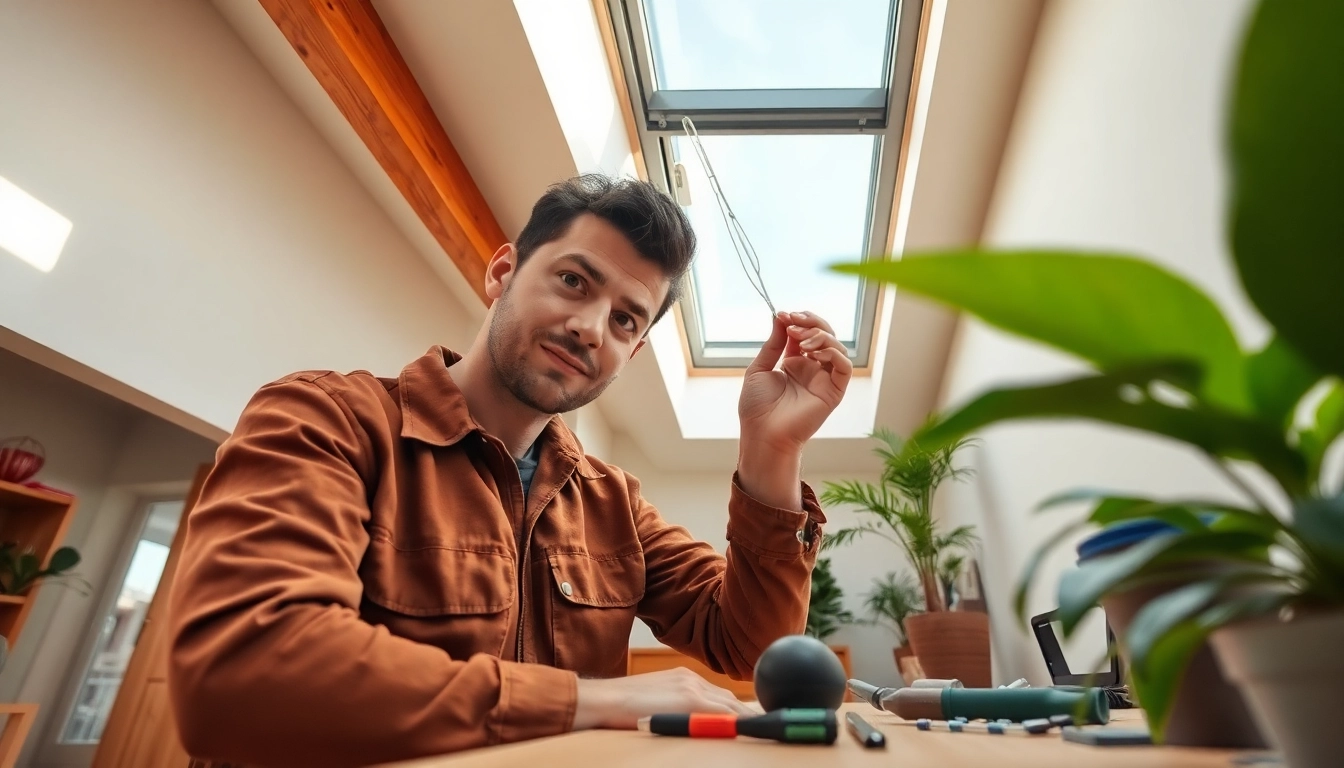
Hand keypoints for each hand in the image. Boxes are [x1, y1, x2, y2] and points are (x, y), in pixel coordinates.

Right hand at [572, 668, 756, 729]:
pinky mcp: (690, 699)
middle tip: (767, 728)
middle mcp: (691, 679)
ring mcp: (692, 687)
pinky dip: (739, 721)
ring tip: (766, 730)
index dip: (737, 711)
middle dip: (747, 715)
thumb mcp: (655, 702)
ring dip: (746, 719)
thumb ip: (677, 707)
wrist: (603, 700)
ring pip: (730, 705)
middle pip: (730, 699)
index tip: (752, 721)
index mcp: (684, 678)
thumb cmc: (622, 708)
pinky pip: (723, 712)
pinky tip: (751, 729)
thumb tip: (697, 724)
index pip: (719, 696)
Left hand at [738, 311, 852, 455]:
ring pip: (837, 347)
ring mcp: (823, 379)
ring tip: (800, 340)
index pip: (806, 333)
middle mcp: (812, 369)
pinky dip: (833, 353)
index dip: (798, 320)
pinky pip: (844, 367)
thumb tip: (780, 318)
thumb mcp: (759, 369)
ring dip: (820, 336)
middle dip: (811, 323)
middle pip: (824, 335)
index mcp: (794, 363)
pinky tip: (813, 353)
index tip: (783, 315)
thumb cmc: (757, 407)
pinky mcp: (833, 391)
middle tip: (793, 322)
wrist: (762, 433)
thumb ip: (773, 344)